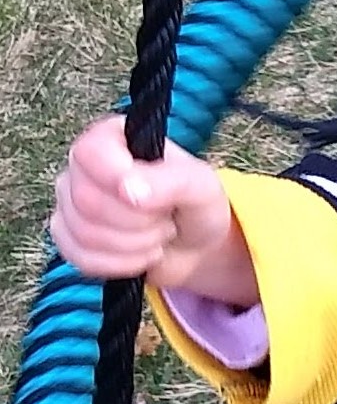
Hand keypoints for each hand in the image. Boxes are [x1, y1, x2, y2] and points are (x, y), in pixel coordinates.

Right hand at [50, 118, 257, 304]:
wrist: (195, 247)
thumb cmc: (195, 205)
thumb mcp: (199, 185)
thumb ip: (169, 181)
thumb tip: (128, 188)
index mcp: (113, 139)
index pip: (90, 152)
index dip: (117, 177)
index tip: (148, 196)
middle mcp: (83, 167)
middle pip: (87, 200)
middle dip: (139, 221)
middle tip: (165, 218)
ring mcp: (70, 203)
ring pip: (85, 234)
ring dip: (135, 245)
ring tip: (157, 234)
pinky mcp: (68, 239)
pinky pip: (81, 259)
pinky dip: (121, 264)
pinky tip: (140, 254)